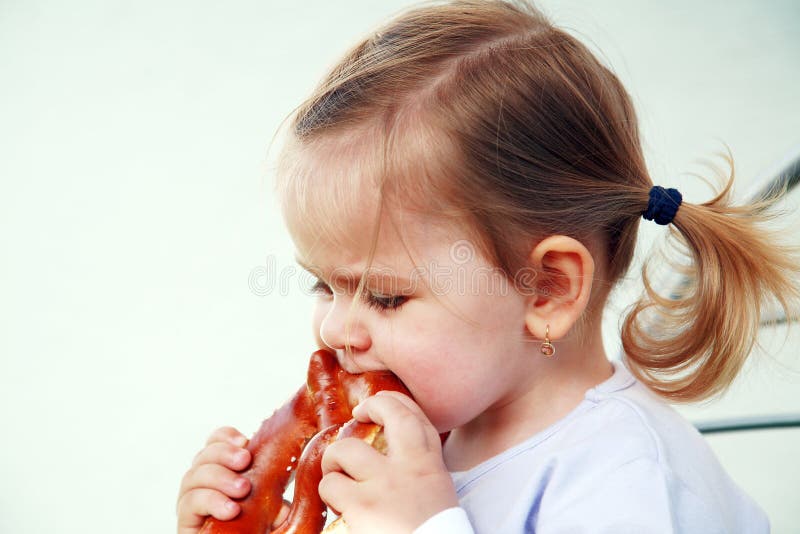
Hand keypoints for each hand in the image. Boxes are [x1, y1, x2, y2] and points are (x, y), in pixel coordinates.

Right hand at [175, 427, 291, 533]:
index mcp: (223, 473)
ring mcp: (192, 503)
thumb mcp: (274, 509)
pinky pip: (189, 503)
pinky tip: (230, 509)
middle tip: (245, 461)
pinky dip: (210, 501)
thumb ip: (279, 491)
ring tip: (242, 490)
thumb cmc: (259, 531)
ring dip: (219, 477)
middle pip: (202, 456)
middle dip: (223, 453)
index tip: (244, 441)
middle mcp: (203, 485)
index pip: (214, 443)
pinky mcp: (186, 522)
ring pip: (192, 476)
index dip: (224, 437)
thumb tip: (303, 471)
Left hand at [319, 391, 458, 533]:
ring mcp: (385, 484)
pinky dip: (329, 495)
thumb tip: (388, 453)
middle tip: (356, 415)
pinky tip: (338, 507)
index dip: (394, 402)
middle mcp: (411, 468)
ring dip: (334, 462)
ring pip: (345, 449)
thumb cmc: (431, 531)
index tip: (378, 404)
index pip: (417, 416)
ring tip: (337, 476)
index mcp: (431, 466)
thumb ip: (417, 468)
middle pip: (390, 414)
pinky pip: (331, 486)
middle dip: (372, 407)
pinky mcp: (363, 506)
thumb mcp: (435, 492)